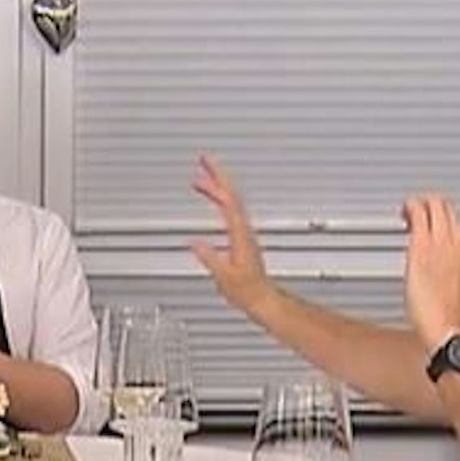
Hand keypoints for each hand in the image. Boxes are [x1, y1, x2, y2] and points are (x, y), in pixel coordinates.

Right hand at [189, 154, 274, 313]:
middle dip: (217, 176)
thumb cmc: (248, 291)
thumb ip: (210, 259)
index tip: (205, 167)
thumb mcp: (224, 277)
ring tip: (202, 178)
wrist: (263, 299)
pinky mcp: (242, 239)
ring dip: (218, 187)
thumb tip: (196, 244)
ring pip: (232, 202)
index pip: (228, 200)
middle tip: (203, 161)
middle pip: (231, 195)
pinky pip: (231, 212)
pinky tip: (214, 200)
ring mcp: (244, 233)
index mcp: (240, 235)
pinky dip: (221, 200)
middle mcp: (244, 230)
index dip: (217, 181)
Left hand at [402, 194, 459, 348]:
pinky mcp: (421, 242)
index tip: (436, 236)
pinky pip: (417, 210)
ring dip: (422, 204)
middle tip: (419, 216)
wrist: (448, 326)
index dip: (446, 229)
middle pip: (449, 208)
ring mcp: (442, 239)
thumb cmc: (453, 318)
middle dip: (433, 208)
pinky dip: (409, 206)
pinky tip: (404, 212)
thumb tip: (451, 276)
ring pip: (436, 203)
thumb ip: (458, 274)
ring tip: (410, 213)